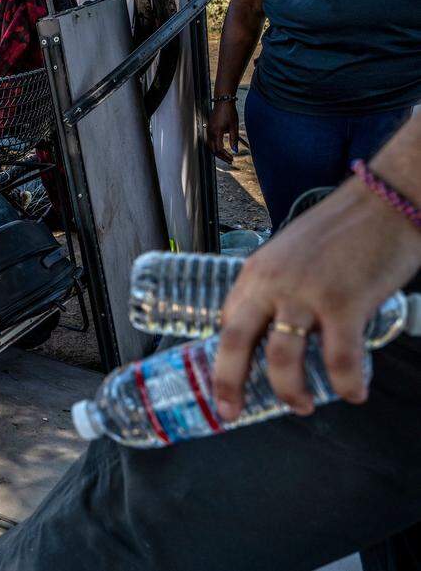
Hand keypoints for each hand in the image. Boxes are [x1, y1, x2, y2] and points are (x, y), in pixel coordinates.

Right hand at [207, 101, 238, 163]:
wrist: (223, 101)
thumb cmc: (229, 112)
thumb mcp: (234, 126)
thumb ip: (234, 139)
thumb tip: (235, 150)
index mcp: (216, 132)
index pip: (219, 149)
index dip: (225, 155)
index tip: (232, 159)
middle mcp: (210, 132)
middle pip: (213, 149)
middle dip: (221, 156)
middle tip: (229, 160)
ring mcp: (208, 130)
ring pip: (210, 146)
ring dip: (217, 152)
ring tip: (225, 155)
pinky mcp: (209, 128)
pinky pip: (210, 141)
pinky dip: (215, 146)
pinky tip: (221, 147)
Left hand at [214, 180, 420, 419]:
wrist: (386, 201)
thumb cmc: (343, 230)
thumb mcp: (291, 255)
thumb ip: (279, 288)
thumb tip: (278, 325)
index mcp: (255, 273)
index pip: (227, 321)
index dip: (225, 356)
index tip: (227, 381)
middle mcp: (271, 284)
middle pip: (234, 342)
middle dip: (228, 383)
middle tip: (231, 411)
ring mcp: (306, 294)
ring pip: (281, 358)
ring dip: (289, 391)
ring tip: (302, 406)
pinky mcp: (345, 303)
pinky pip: (339, 359)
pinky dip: (346, 384)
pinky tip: (354, 394)